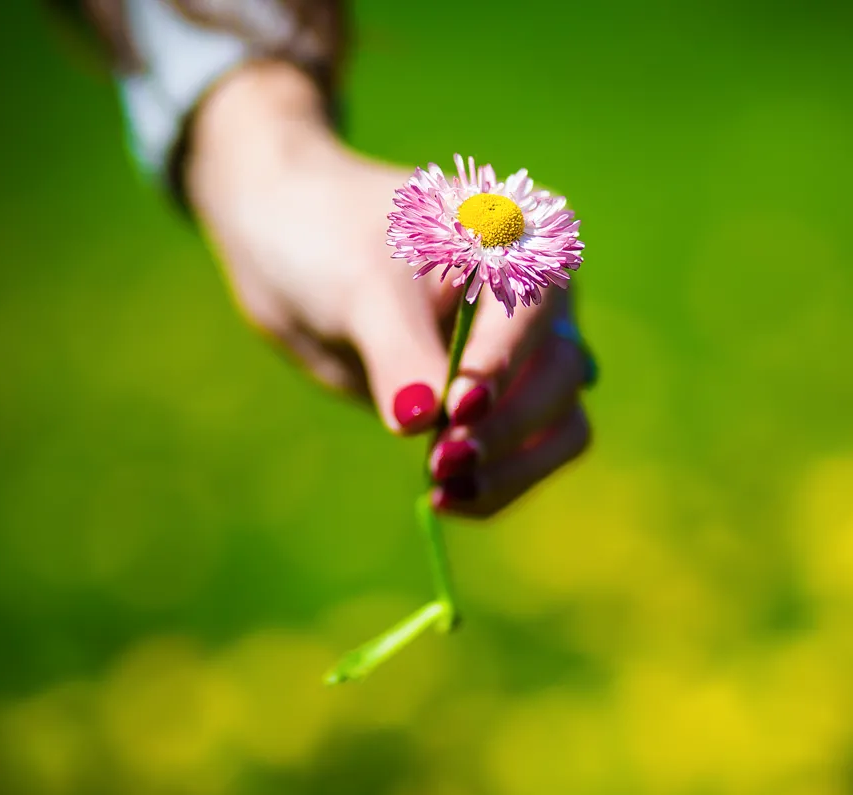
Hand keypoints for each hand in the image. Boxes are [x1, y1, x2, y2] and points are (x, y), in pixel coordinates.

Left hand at [186, 62, 590, 516]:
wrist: (291, 249)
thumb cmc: (331, 240)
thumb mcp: (362, 289)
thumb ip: (399, 352)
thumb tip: (422, 419)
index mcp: (522, 241)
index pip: (534, 315)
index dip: (501, 366)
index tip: (457, 410)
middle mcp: (541, 300)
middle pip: (560, 379)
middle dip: (505, 428)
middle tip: (440, 462)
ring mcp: (526, 355)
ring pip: (561, 427)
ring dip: (513, 469)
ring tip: (444, 489)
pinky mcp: (500, 404)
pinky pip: (524, 455)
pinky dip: (494, 482)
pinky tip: (442, 497)